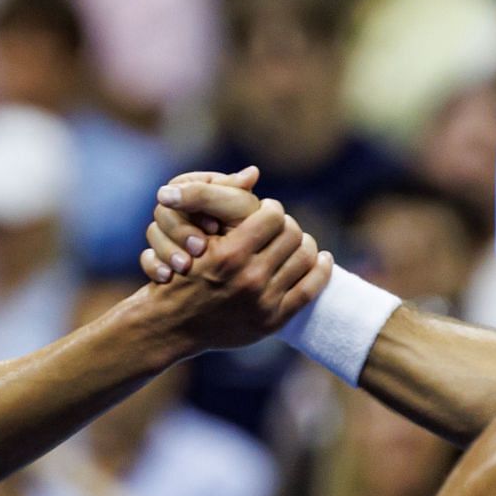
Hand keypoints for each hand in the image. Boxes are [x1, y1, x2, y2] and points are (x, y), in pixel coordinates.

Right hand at [140, 168, 261, 282]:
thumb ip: (237, 194)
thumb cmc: (246, 228)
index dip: (195, 205)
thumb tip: (253, 172)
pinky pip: (147, 258)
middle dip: (181, 232)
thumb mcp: (241, 209)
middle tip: (200, 249)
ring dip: (168, 250)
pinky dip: (154, 266)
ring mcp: (168, 230)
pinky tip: (166, 276)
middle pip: (163, 212)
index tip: (214, 227)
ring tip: (184, 266)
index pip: (181, 188)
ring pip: (154, 234)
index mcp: (195, 186)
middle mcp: (179, 205)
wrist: (239, 270)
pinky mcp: (160, 254)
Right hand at [148, 196, 331, 353]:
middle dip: (288, 226)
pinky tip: (322, 260)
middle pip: (292, 235)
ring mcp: (263, 302)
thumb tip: (254, 172)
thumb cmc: (181, 274)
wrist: (173, 323)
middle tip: (282, 227)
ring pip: (306, 258)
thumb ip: (220, 206)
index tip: (267, 211)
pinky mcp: (273, 320)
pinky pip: (311, 289)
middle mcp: (249, 278)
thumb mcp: (193, 238)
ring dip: (306, 244)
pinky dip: (322, 270)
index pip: (273, 216)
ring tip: (298, 241)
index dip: (272, 209)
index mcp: (230, 254)